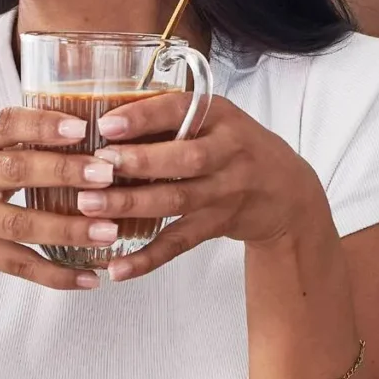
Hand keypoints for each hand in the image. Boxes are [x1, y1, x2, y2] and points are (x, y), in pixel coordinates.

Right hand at [0, 104, 114, 290]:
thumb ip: (9, 137)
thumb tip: (79, 119)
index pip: (3, 124)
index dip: (42, 124)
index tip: (81, 127)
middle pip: (17, 171)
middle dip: (65, 172)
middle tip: (108, 174)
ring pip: (22, 223)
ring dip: (69, 228)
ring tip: (110, 230)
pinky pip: (19, 264)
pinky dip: (55, 274)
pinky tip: (89, 277)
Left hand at [83, 90, 326, 279]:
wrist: (287, 192)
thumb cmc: (234, 147)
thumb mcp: (214, 120)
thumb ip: (169, 118)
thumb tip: (100, 119)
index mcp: (220, 115)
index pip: (181, 110)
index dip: (144, 118)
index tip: (107, 125)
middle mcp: (228, 151)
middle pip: (185, 158)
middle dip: (139, 162)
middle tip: (97, 166)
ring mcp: (225, 191)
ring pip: (177, 200)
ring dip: (132, 204)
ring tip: (90, 206)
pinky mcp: (217, 225)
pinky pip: (179, 243)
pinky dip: (147, 257)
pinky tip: (117, 267)